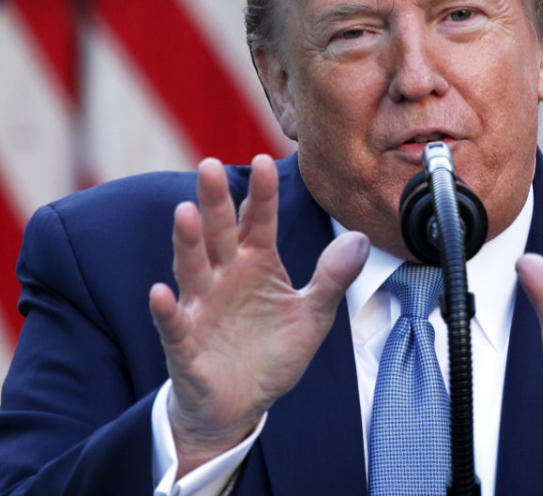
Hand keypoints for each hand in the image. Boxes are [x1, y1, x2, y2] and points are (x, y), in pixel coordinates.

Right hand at [148, 155, 368, 475]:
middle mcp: (225, 277)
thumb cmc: (273, 352)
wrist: (242, 403)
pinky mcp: (184, 343)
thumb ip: (333, 277)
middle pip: (220, 234)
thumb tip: (359, 238)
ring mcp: (201, 307)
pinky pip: (173, 324)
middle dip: (214, 202)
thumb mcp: (313, 315)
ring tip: (185, 212)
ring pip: (192, 268)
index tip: (264, 160)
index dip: (262, 194)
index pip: (259, 221)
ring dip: (188, 242)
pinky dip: (166, 309)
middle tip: (209, 165)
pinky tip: (162, 292)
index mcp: (256, 264)